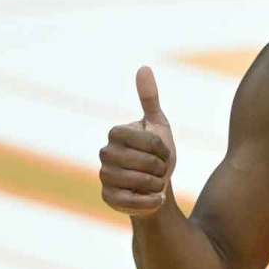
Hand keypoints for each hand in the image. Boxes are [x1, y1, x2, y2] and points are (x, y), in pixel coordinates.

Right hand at [99, 66, 176, 216]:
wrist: (158, 187)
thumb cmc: (158, 155)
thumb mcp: (159, 126)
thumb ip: (150, 99)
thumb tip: (143, 68)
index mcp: (116, 134)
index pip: (143, 138)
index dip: (159, 147)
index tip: (163, 151)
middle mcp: (105, 154)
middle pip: (140, 161)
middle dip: (160, 166)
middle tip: (162, 169)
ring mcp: (105, 177)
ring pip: (136, 181)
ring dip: (157, 183)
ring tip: (158, 183)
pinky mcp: (108, 198)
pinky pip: (131, 201)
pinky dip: (151, 201)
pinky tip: (158, 198)